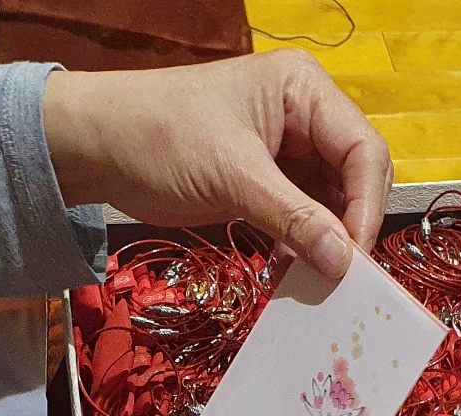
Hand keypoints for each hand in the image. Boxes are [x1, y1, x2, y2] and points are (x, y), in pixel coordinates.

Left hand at [41, 51, 392, 277]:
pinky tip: (297, 272)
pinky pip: (303, 216)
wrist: (94, 146)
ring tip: (320, 281)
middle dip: (351, 225)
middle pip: (356, 176)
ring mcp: (287, 149)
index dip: (367, 205)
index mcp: (304, 89)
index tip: (354, 257)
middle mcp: (305, 115)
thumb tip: (344, 262)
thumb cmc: (158, 138)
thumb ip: (293, 217)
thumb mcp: (231, 176)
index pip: (363, 149)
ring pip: (332, 201)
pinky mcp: (267, 180)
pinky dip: (304, 244)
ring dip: (328, 241)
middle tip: (342, 276)